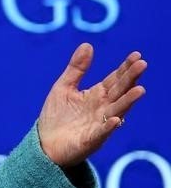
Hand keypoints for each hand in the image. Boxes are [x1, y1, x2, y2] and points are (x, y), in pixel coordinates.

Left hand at [37, 43, 146, 167]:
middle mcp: (102, 109)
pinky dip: (109, 126)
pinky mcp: (90, 140)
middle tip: (142, 64)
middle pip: (119, 91)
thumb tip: (88, 44)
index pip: (114, 79)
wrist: (45, 143)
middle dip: (131, 79)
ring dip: (128, 101)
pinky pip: (102, 132)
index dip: (125, 68)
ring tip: (140, 89)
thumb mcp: (64, 86)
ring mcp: (99, 124)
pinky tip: (116, 119)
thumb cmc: (57, 115)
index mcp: (96, 96)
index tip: (137, 55)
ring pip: (117, 110)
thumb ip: (77, 68)